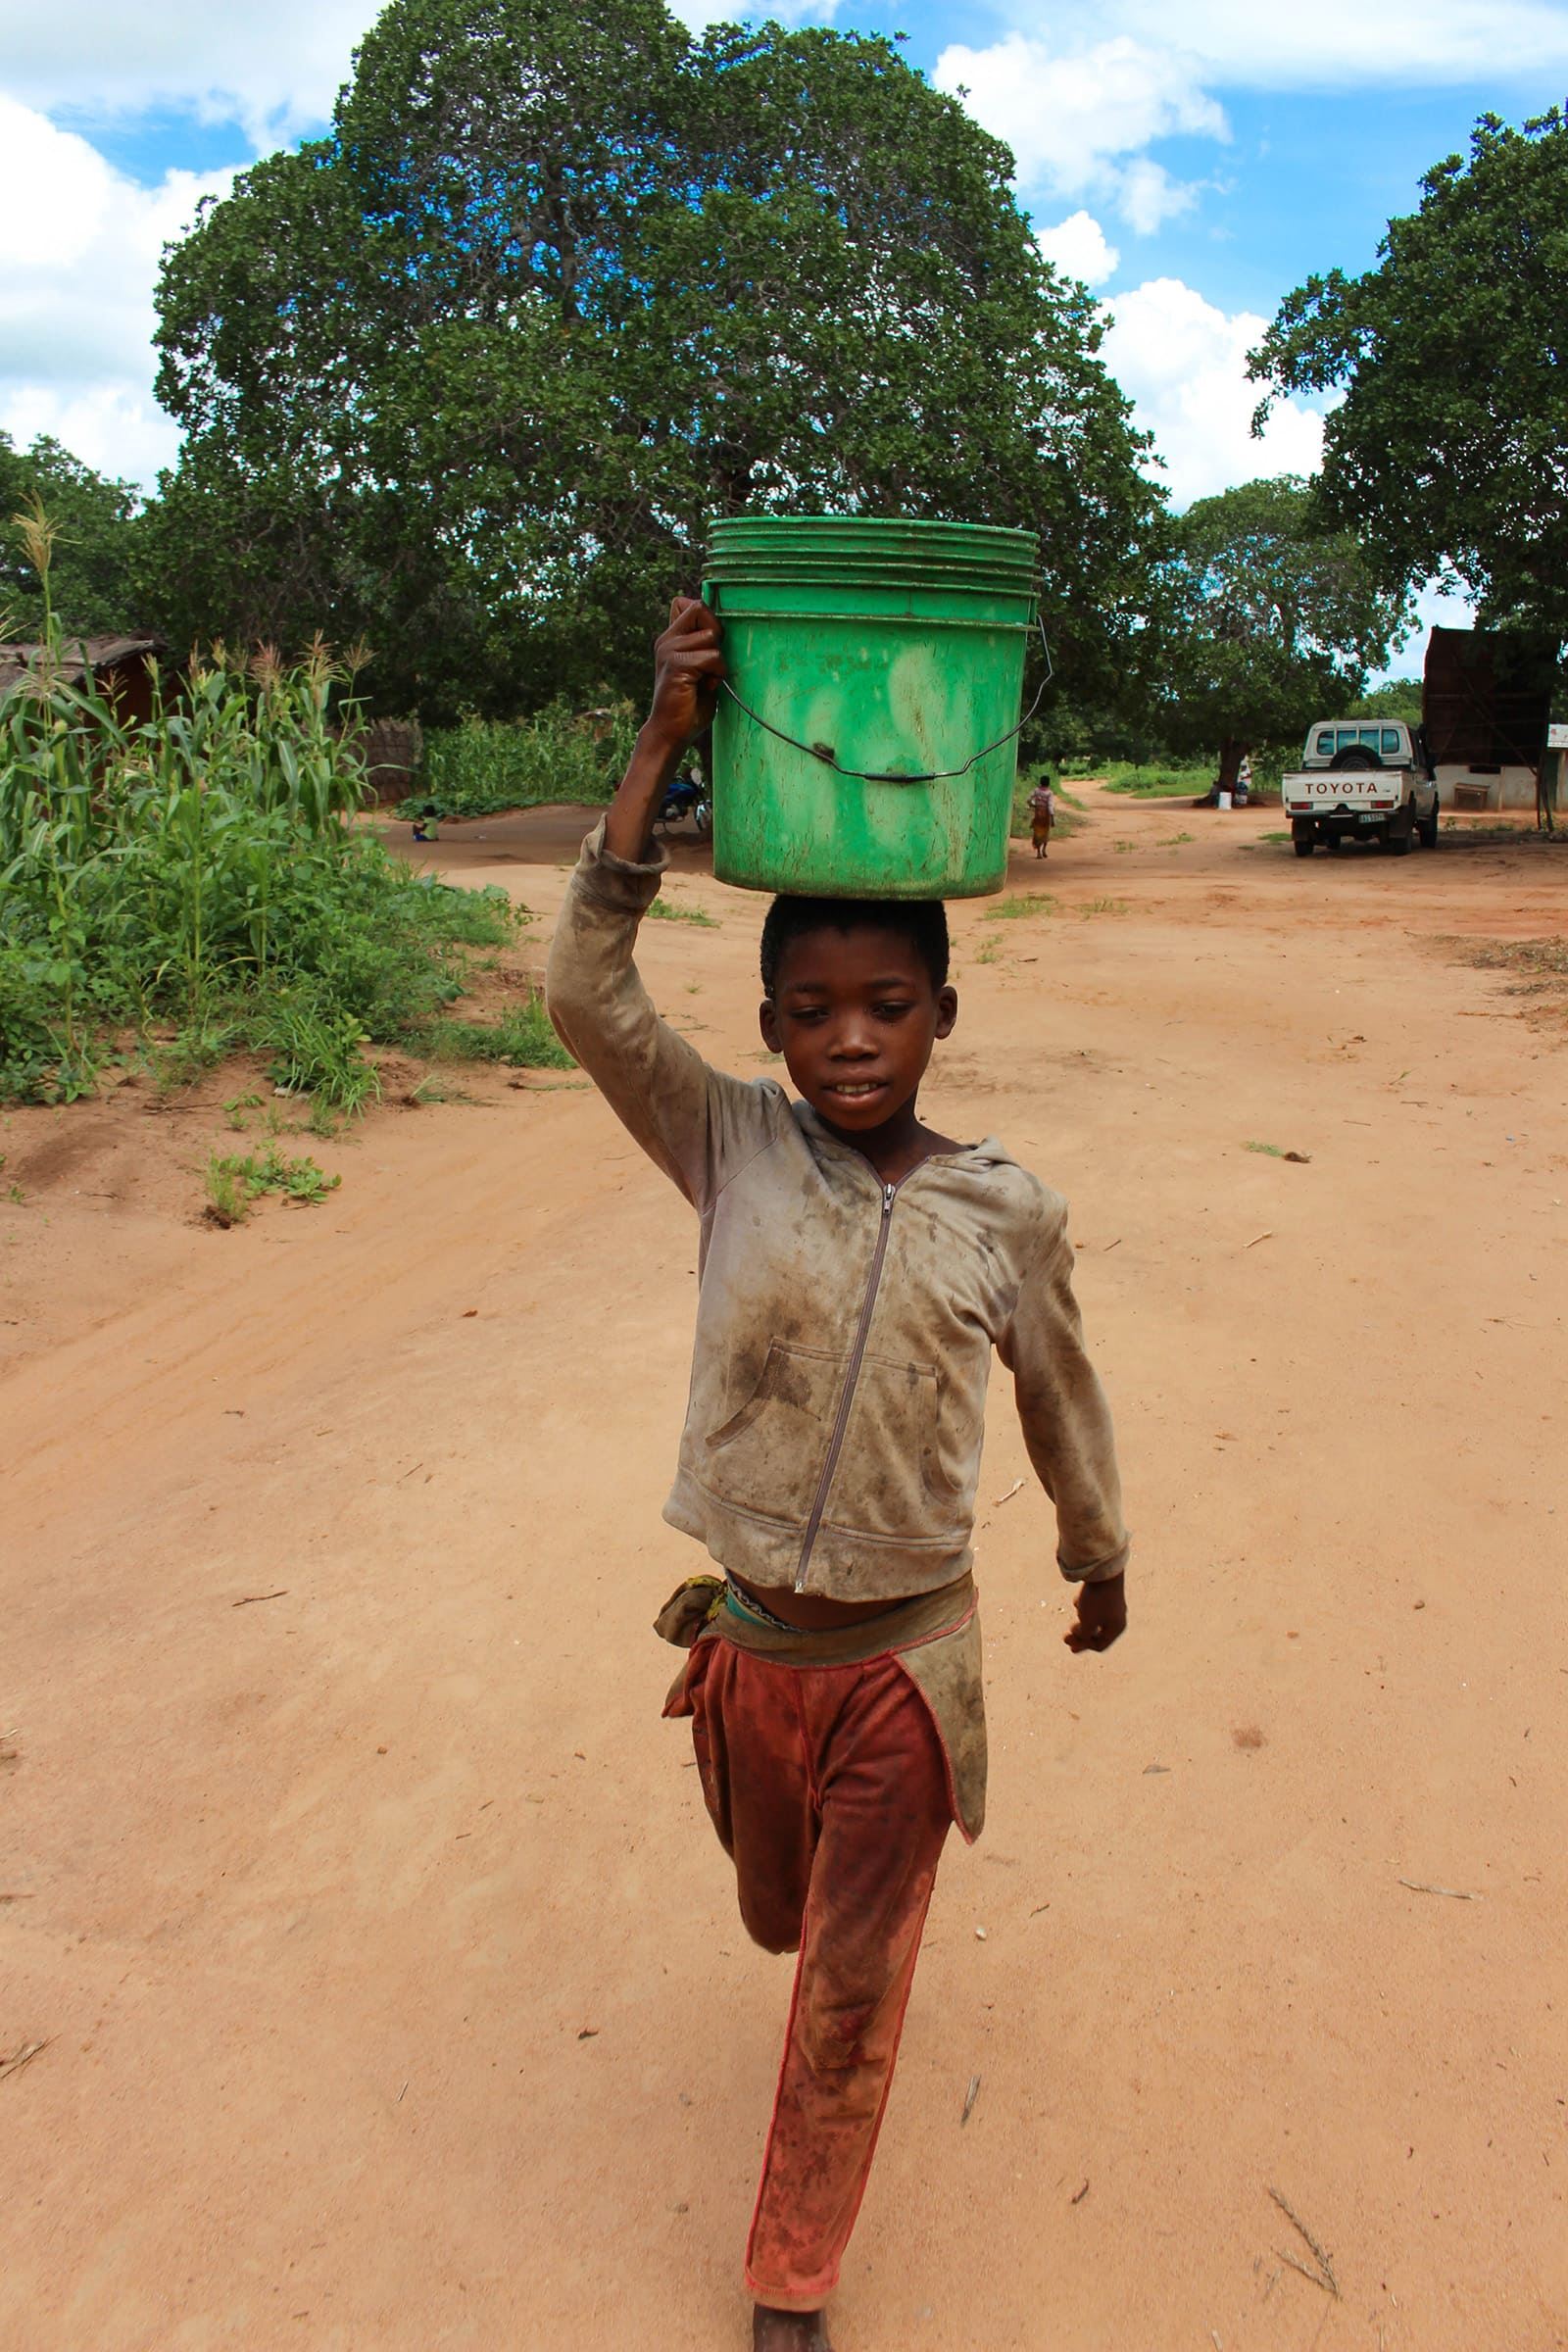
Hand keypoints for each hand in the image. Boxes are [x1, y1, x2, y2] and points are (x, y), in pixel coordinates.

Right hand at [645, 596, 724, 753]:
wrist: (671, 733)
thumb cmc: (689, 705)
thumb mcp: (698, 669)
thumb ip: (703, 647)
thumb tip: (717, 628)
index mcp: (671, 638)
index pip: (691, 604)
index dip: (709, 619)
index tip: (709, 647)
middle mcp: (667, 640)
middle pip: (701, 608)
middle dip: (716, 634)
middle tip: (710, 663)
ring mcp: (669, 650)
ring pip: (711, 637)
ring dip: (718, 661)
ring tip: (705, 680)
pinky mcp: (676, 664)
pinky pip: (711, 657)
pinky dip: (716, 674)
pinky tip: (704, 688)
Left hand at [1064, 1573, 1125, 1653]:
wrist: (1105, 1571)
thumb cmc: (1096, 1600)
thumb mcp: (1087, 1622)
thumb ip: (1082, 1635)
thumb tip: (1078, 1635)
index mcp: (1116, 1628)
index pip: (1100, 1645)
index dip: (1083, 1645)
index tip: (1068, 1641)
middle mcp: (1118, 1618)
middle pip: (1097, 1633)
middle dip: (1080, 1635)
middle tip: (1065, 1639)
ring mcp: (1113, 1605)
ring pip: (1095, 1618)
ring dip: (1083, 1619)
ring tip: (1077, 1609)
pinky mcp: (1107, 1593)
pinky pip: (1094, 1605)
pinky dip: (1084, 1606)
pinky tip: (1077, 1600)